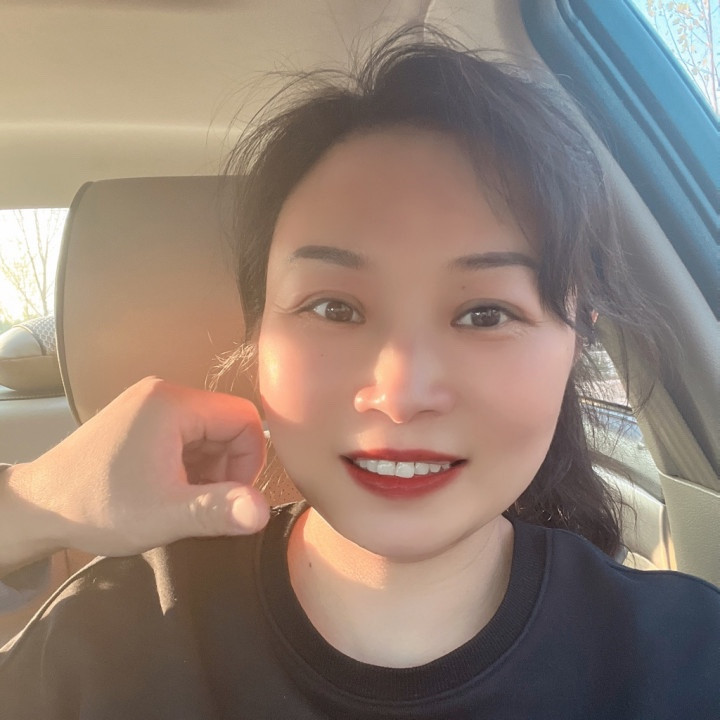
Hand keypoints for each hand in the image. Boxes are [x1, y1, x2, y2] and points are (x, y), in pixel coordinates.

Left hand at [1, 377, 269, 565]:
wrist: (35, 508)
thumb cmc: (96, 506)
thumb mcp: (164, 514)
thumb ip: (217, 510)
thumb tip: (262, 511)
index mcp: (172, 404)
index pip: (243, 418)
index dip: (250, 459)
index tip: (231, 497)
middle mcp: (162, 393)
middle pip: (226, 424)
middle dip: (227, 467)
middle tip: (204, 504)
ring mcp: (149, 404)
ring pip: (208, 432)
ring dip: (208, 468)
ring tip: (182, 499)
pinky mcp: (140, 419)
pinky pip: (186, 435)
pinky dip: (189, 464)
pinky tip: (169, 490)